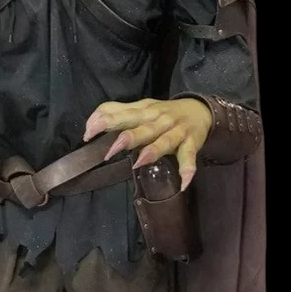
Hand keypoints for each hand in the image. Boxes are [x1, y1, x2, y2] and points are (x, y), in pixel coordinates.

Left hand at [83, 97, 211, 190]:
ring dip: (154, 151)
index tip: (89, 133)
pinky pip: (189, 158)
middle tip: (112, 149)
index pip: (124, 114)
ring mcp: (177, 132)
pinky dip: (187, 169)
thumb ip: (117, 112)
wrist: (201, 109)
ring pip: (165, 141)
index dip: (107, 122)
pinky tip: (183, 183)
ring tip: (140, 162)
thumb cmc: (164, 112)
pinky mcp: (192, 144)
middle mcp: (160, 120)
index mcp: (145, 111)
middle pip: (143, 128)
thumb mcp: (142, 108)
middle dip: (129, 137)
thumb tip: (91, 121)